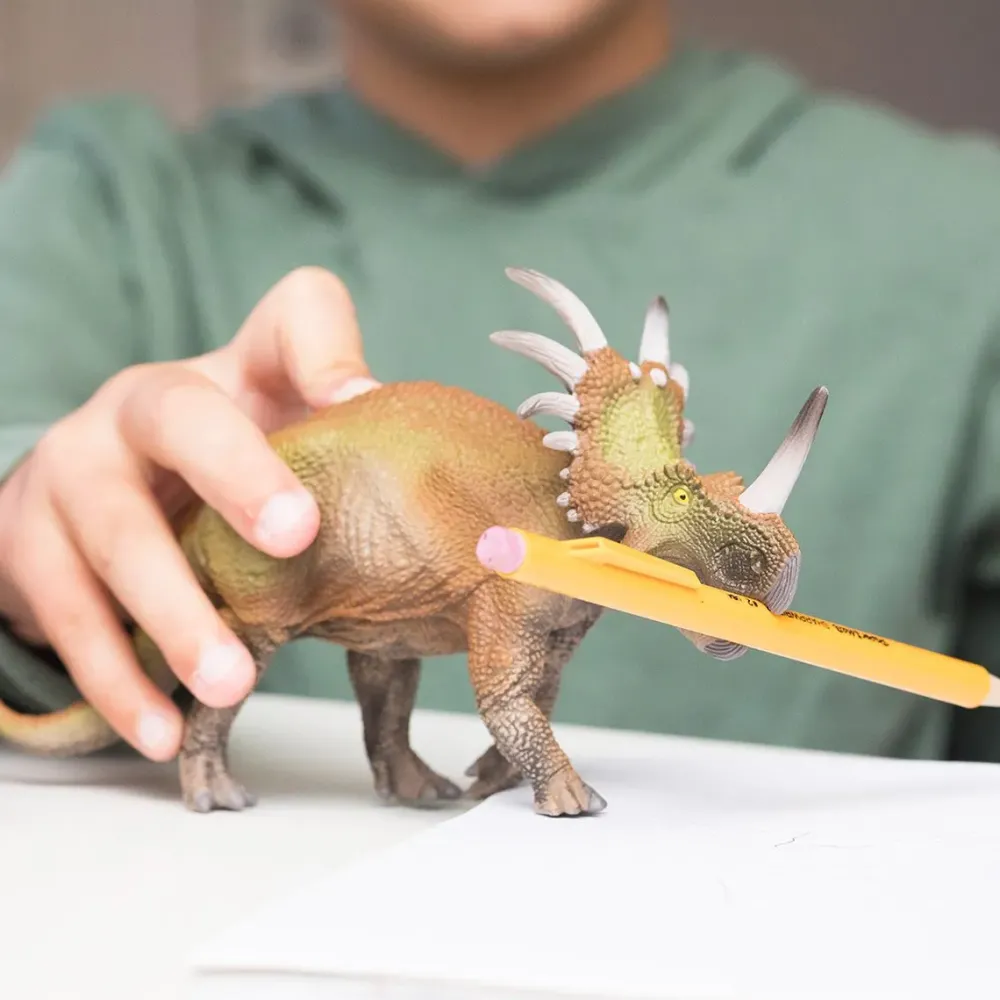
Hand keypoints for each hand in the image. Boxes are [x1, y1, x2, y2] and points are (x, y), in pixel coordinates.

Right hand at [0, 267, 377, 760]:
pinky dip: (118, 679)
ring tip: (234, 682)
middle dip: (235, 476)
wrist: (101, 493)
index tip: (355, 406)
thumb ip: (343, 446)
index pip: (292, 319)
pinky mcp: (23, 542)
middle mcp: (137, 405)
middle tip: (296, 539)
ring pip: (113, 533)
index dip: (322, 351)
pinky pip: (65, 615)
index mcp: (229, 374)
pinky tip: (161, 729)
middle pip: (179, 418)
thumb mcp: (287, 444)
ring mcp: (70, 470)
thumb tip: (400, 459)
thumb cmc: (223, 470)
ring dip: (174, 614)